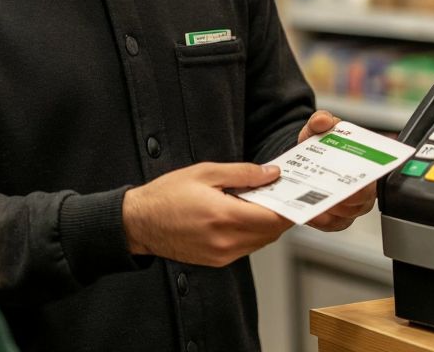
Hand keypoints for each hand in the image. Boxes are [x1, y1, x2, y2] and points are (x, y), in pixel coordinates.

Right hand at [122, 162, 292, 266]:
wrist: (139, 223)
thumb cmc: (166, 195)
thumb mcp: (205, 173)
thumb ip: (243, 173)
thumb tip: (271, 173)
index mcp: (224, 216)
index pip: (273, 218)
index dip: (289, 205)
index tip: (294, 192)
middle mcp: (226, 241)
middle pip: (271, 232)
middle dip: (280, 213)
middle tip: (279, 192)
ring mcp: (222, 254)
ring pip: (261, 242)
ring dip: (266, 224)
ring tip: (258, 202)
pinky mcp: (217, 261)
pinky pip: (246, 247)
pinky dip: (251, 233)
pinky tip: (241, 215)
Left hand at [297, 110, 376, 231]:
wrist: (301, 159)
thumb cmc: (319, 143)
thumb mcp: (317, 127)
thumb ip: (320, 120)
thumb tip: (323, 121)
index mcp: (365, 163)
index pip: (377, 174)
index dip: (370, 178)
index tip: (360, 180)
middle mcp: (362, 188)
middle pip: (364, 199)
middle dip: (351, 198)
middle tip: (337, 194)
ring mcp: (349, 205)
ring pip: (348, 214)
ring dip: (334, 210)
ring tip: (319, 204)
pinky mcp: (335, 219)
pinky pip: (333, 224)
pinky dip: (322, 221)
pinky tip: (311, 213)